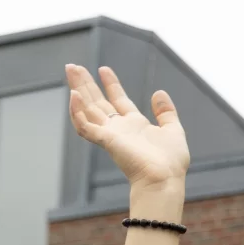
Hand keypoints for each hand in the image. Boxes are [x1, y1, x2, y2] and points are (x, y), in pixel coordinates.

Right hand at [65, 64, 189, 187]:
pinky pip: (84, 125)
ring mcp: (110, 134)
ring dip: (78, 89)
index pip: (118, 100)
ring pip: (87, 108)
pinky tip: (74, 95)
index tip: (104, 69)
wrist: (165, 178)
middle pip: (97, 101)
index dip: (111, 84)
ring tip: (70, 69)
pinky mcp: (105, 141)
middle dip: (86, 83)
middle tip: (73, 66)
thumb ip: (166, 112)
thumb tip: (159, 92)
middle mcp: (119, 128)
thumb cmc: (171, 161)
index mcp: (134, 125)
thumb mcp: (173, 130)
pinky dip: (77, 111)